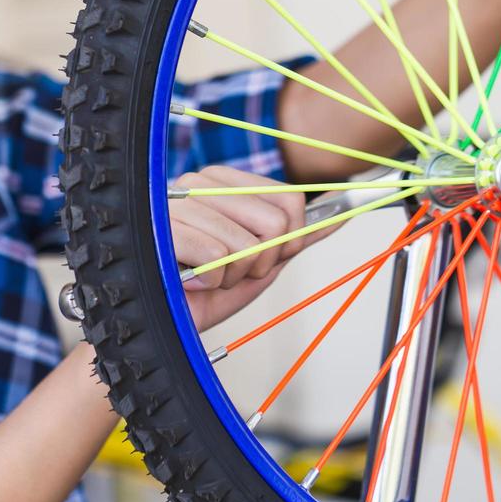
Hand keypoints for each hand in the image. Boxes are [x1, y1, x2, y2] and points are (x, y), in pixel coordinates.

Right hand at [170, 166, 328, 332]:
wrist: (161, 321)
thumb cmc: (206, 288)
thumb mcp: (260, 259)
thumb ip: (295, 234)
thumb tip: (339, 214)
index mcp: (223, 180)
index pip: (289, 200)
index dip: (285, 240)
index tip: (259, 256)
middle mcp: (199, 182)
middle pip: (274, 224)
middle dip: (258, 262)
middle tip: (227, 270)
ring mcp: (177, 203)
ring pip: (245, 247)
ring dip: (231, 277)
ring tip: (204, 276)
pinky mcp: (161, 230)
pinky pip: (216, 260)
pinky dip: (209, 284)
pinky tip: (188, 280)